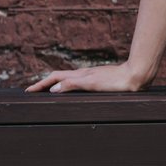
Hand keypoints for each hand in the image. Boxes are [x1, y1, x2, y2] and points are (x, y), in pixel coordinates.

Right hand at [25, 61, 148, 93]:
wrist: (136, 75)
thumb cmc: (116, 81)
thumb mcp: (93, 84)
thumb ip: (73, 85)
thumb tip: (54, 89)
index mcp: (80, 75)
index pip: (55, 78)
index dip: (41, 84)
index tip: (29, 90)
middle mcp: (84, 74)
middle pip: (59, 77)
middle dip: (45, 83)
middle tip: (34, 91)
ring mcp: (92, 75)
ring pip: (69, 78)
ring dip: (56, 84)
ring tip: (48, 90)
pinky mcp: (99, 79)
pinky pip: (78, 82)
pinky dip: (69, 85)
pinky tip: (74, 89)